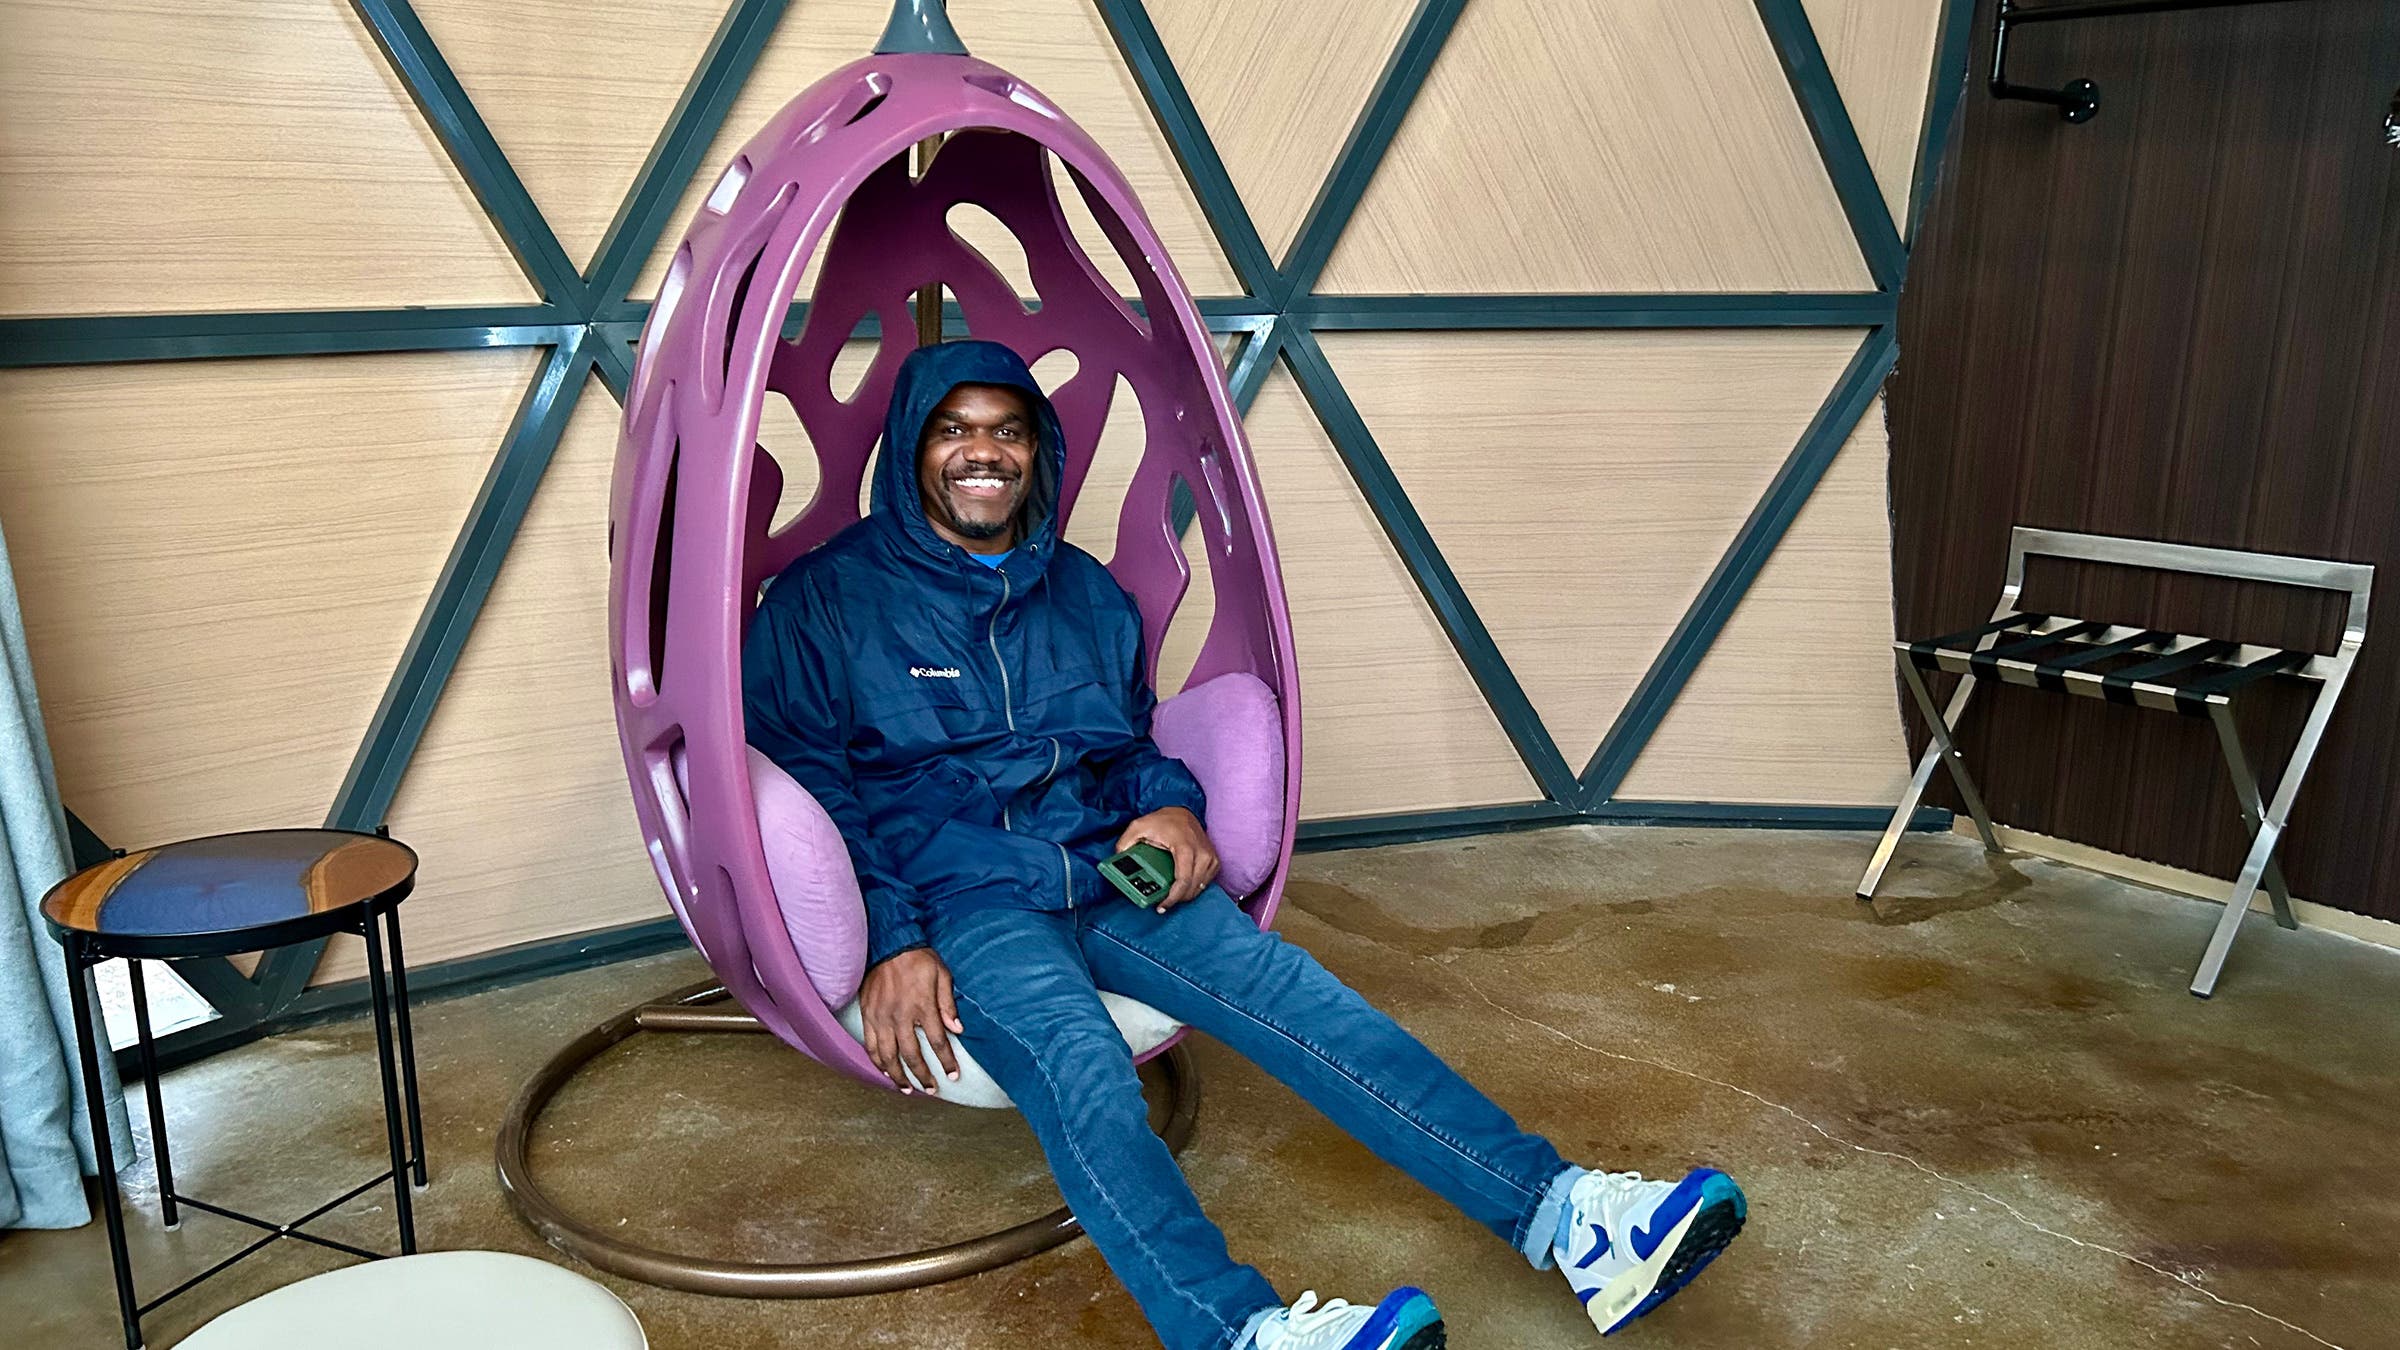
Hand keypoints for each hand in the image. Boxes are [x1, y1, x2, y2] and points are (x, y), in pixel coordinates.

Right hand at [858, 948, 962, 1093]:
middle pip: (911, 1055)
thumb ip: (948, 1004)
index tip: (953, 1075)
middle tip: (931, 1088)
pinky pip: (870, 1045)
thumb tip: (957, 1029)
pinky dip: (877, 1061)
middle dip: (922, 1075)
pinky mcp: (867, 1015)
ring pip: (887, 1056)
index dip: (946, 1061)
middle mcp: (900, 1016)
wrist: (889, 944)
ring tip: (906, 1088)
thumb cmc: (919, 959)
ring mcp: (881, 1017)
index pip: (937, 1042)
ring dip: (898, 1075)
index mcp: (922, 1006)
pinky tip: (885, 1071)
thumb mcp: (942, 975)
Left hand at [1115, 806, 1219, 910]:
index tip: (1162, 905)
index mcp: (1184, 846)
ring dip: (1185, 895)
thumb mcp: (1138, 826)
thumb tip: (1118, 859)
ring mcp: (1210, 856)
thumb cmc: (1163, 820)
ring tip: (1171, 896)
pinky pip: (1206, 882)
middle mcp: (1201, 852)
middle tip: (1162, 903)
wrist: (1182, 812)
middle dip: (1176, 899)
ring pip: (1200, 887)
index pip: (1183, 880)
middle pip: (1192, 888)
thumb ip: (1126, 843)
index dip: (1173, 898)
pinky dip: (1194, 888)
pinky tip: (1183, 887)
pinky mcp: (1214, 860)